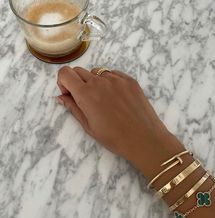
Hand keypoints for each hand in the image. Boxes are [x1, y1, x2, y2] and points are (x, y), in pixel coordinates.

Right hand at [57, 67, 181, 177]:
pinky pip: (113, 74)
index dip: (63, 83)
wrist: (144, 138)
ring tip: (104, 101)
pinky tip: (116, 98)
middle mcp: (99, 81)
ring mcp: (116, 79)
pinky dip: (109, 82)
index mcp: (86, 94)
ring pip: (97, 72)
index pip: (65, 73)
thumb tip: (61, 97)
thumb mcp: (89, 127)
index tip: (70, 94)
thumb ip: (73, 108)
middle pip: (79, 71)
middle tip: (85, 100)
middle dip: (77, 82)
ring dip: (94, 82)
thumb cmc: (114, 137)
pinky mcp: (129, 80)